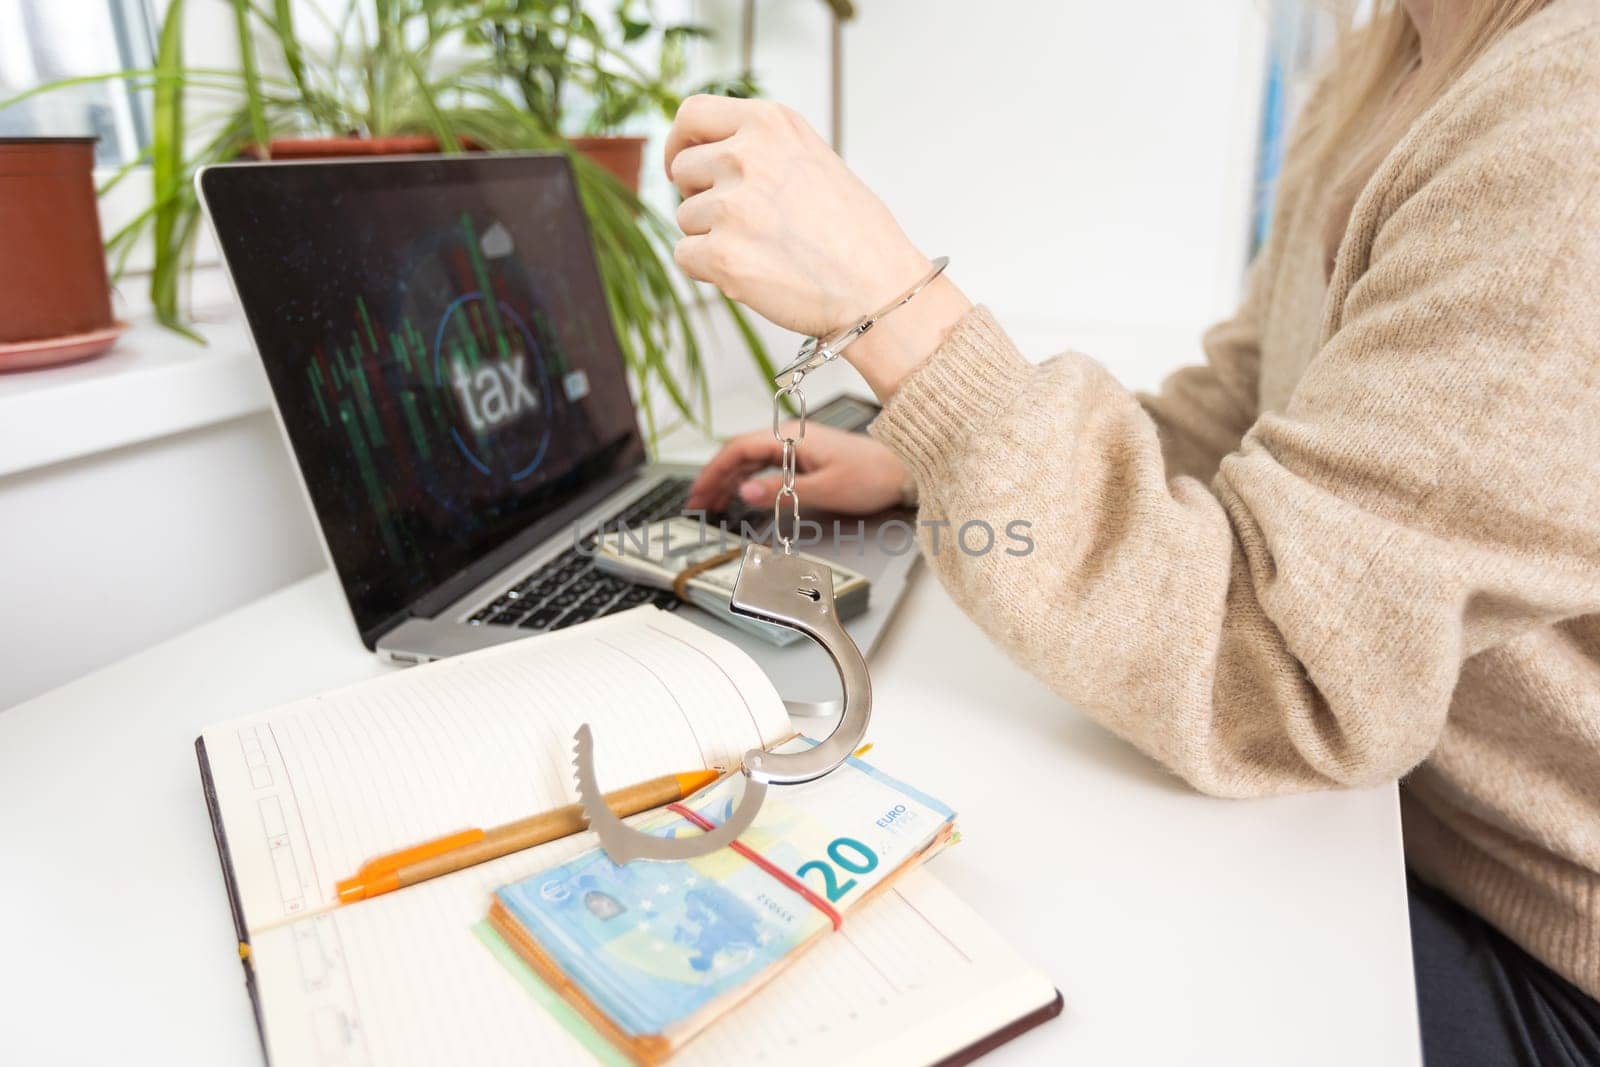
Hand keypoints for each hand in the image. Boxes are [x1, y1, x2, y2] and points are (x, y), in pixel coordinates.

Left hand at [664, 95, 932, 337]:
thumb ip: (758, 148)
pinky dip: (708, 270)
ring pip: (685, 217)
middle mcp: (746, 156)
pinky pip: (685, 256)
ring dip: (712, 236)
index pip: (693, 113)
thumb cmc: (852, 232)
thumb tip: (697, 155)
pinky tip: (752, 273)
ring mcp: (732, 206)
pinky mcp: (722, 255)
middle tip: (749, 223)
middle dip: (703, 196)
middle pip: (684, 170)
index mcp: (771, 123)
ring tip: (766, 249)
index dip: (679, 141)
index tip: (679, 165)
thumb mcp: (810, 158)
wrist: (878, 288)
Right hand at [686, 423, 908, 515]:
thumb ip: (781, 491)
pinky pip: (765, 465)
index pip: (738, 449)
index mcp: (791, 437)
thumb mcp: (825, 488)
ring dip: (728, 480)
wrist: (903, 470)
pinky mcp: (803, 457)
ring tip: (710, 502)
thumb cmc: (872, 475)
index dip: (714, 471)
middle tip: (696, 502)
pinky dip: (746, 480)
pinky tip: (739, 493)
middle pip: (739, 454)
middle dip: (714, 478)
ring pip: (750, 460)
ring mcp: (796, 446)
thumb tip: (744, 492)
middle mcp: (790, 437)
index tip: (698, 491)